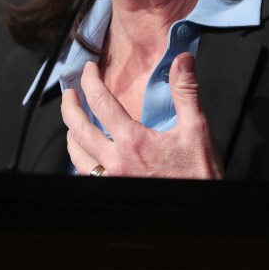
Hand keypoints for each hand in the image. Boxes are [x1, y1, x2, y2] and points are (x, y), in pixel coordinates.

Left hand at [61, 52, 221, 178]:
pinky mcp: (113, 191)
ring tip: (73, 122)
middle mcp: (115, 161)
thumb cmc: (198, 173)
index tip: (88, 70)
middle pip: (77, 127)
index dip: (89, 80)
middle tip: (69, 92)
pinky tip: (87, 153)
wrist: (199, 210)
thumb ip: (185, 91)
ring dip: (71, 133)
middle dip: (69, 106)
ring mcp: (111, 179)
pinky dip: (81, 158)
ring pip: (77, 154)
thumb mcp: (196, 128)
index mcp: (132, 140)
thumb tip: (182, 59)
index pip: (100, 101)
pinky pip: (86, 174)